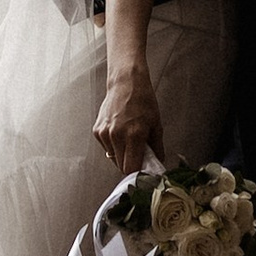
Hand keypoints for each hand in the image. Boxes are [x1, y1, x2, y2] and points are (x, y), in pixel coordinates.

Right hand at [95, 58, 162, 173]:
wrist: (126, 82)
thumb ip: (156, 148)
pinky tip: (120, 133)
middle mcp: (116, 135)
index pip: (131, 168)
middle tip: (139, 154)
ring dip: (121, 155)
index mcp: (133, 135)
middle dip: (131, 164)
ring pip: (113, 158)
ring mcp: (105, 133)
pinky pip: (106, 148)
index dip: (138, 173)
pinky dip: (113, 146)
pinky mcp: (97, 131)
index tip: (143, 170)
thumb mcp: (156, 124)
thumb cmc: (143, 100)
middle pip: (121, 166)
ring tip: (129, 139)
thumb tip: (157, 164)